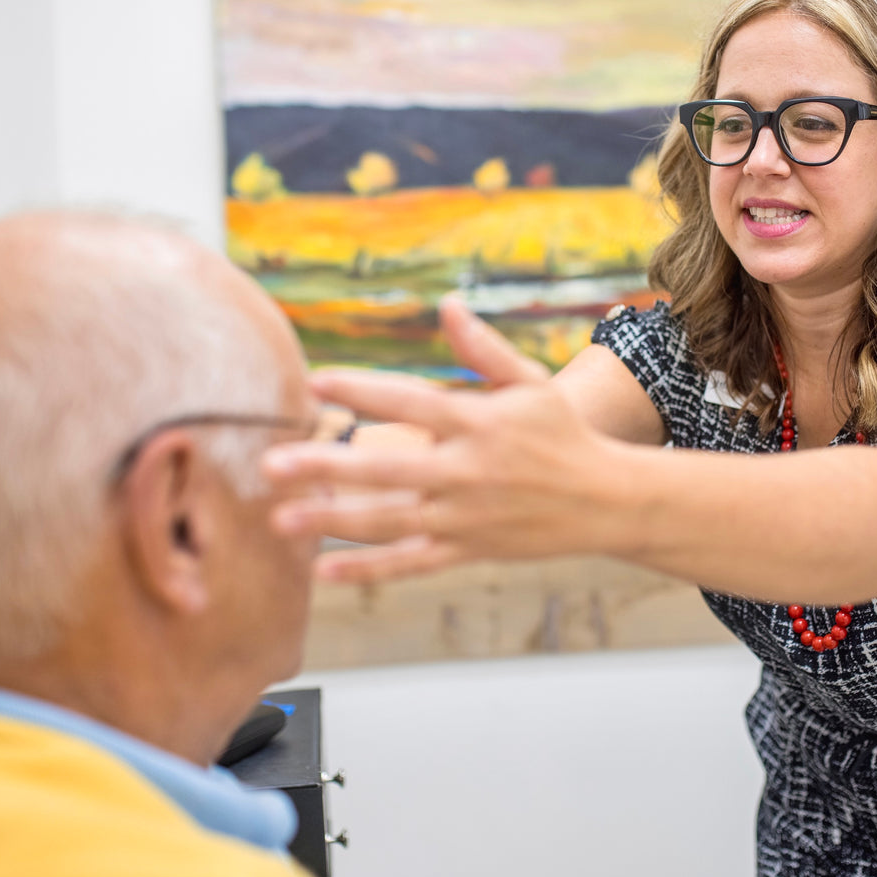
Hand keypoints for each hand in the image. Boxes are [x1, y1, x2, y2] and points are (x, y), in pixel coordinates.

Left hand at [263, 296, 617, 581]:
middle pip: (385, 469)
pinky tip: (325, 571)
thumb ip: (482, 349)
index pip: (410, 401)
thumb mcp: (531, 382)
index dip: (362, 390)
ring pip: (389, 521)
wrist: (606, 500)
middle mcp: (466, 471)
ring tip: (281, 520)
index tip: (315, 382)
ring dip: (333, 521)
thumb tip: (446, 304)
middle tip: (271, 464)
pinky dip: (370, 570)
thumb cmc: (562, 434)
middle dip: (325, 467)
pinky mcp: (468, 550)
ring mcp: (465, 517)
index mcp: (478, 422)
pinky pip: (411, 563)